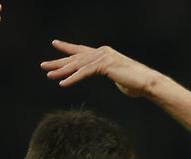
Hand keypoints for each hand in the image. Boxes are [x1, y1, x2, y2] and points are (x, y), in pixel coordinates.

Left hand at [41, 40, 159, 96]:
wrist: (146, 82)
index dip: (67, 48)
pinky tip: (62, 83)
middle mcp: (102, 52)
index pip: (81, 50)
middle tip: (43, 65)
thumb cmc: (135, 83)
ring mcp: (103, 57)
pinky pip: (84, 73)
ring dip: (61, 71)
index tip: (55, 44)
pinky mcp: (104, 65)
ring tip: (48, 74)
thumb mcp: (118, 78)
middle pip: (75, 58)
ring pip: (77, 65)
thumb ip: (110, 75)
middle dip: (58, 62)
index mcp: (104, 54)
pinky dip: (72, 78)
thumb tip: (112, 77)